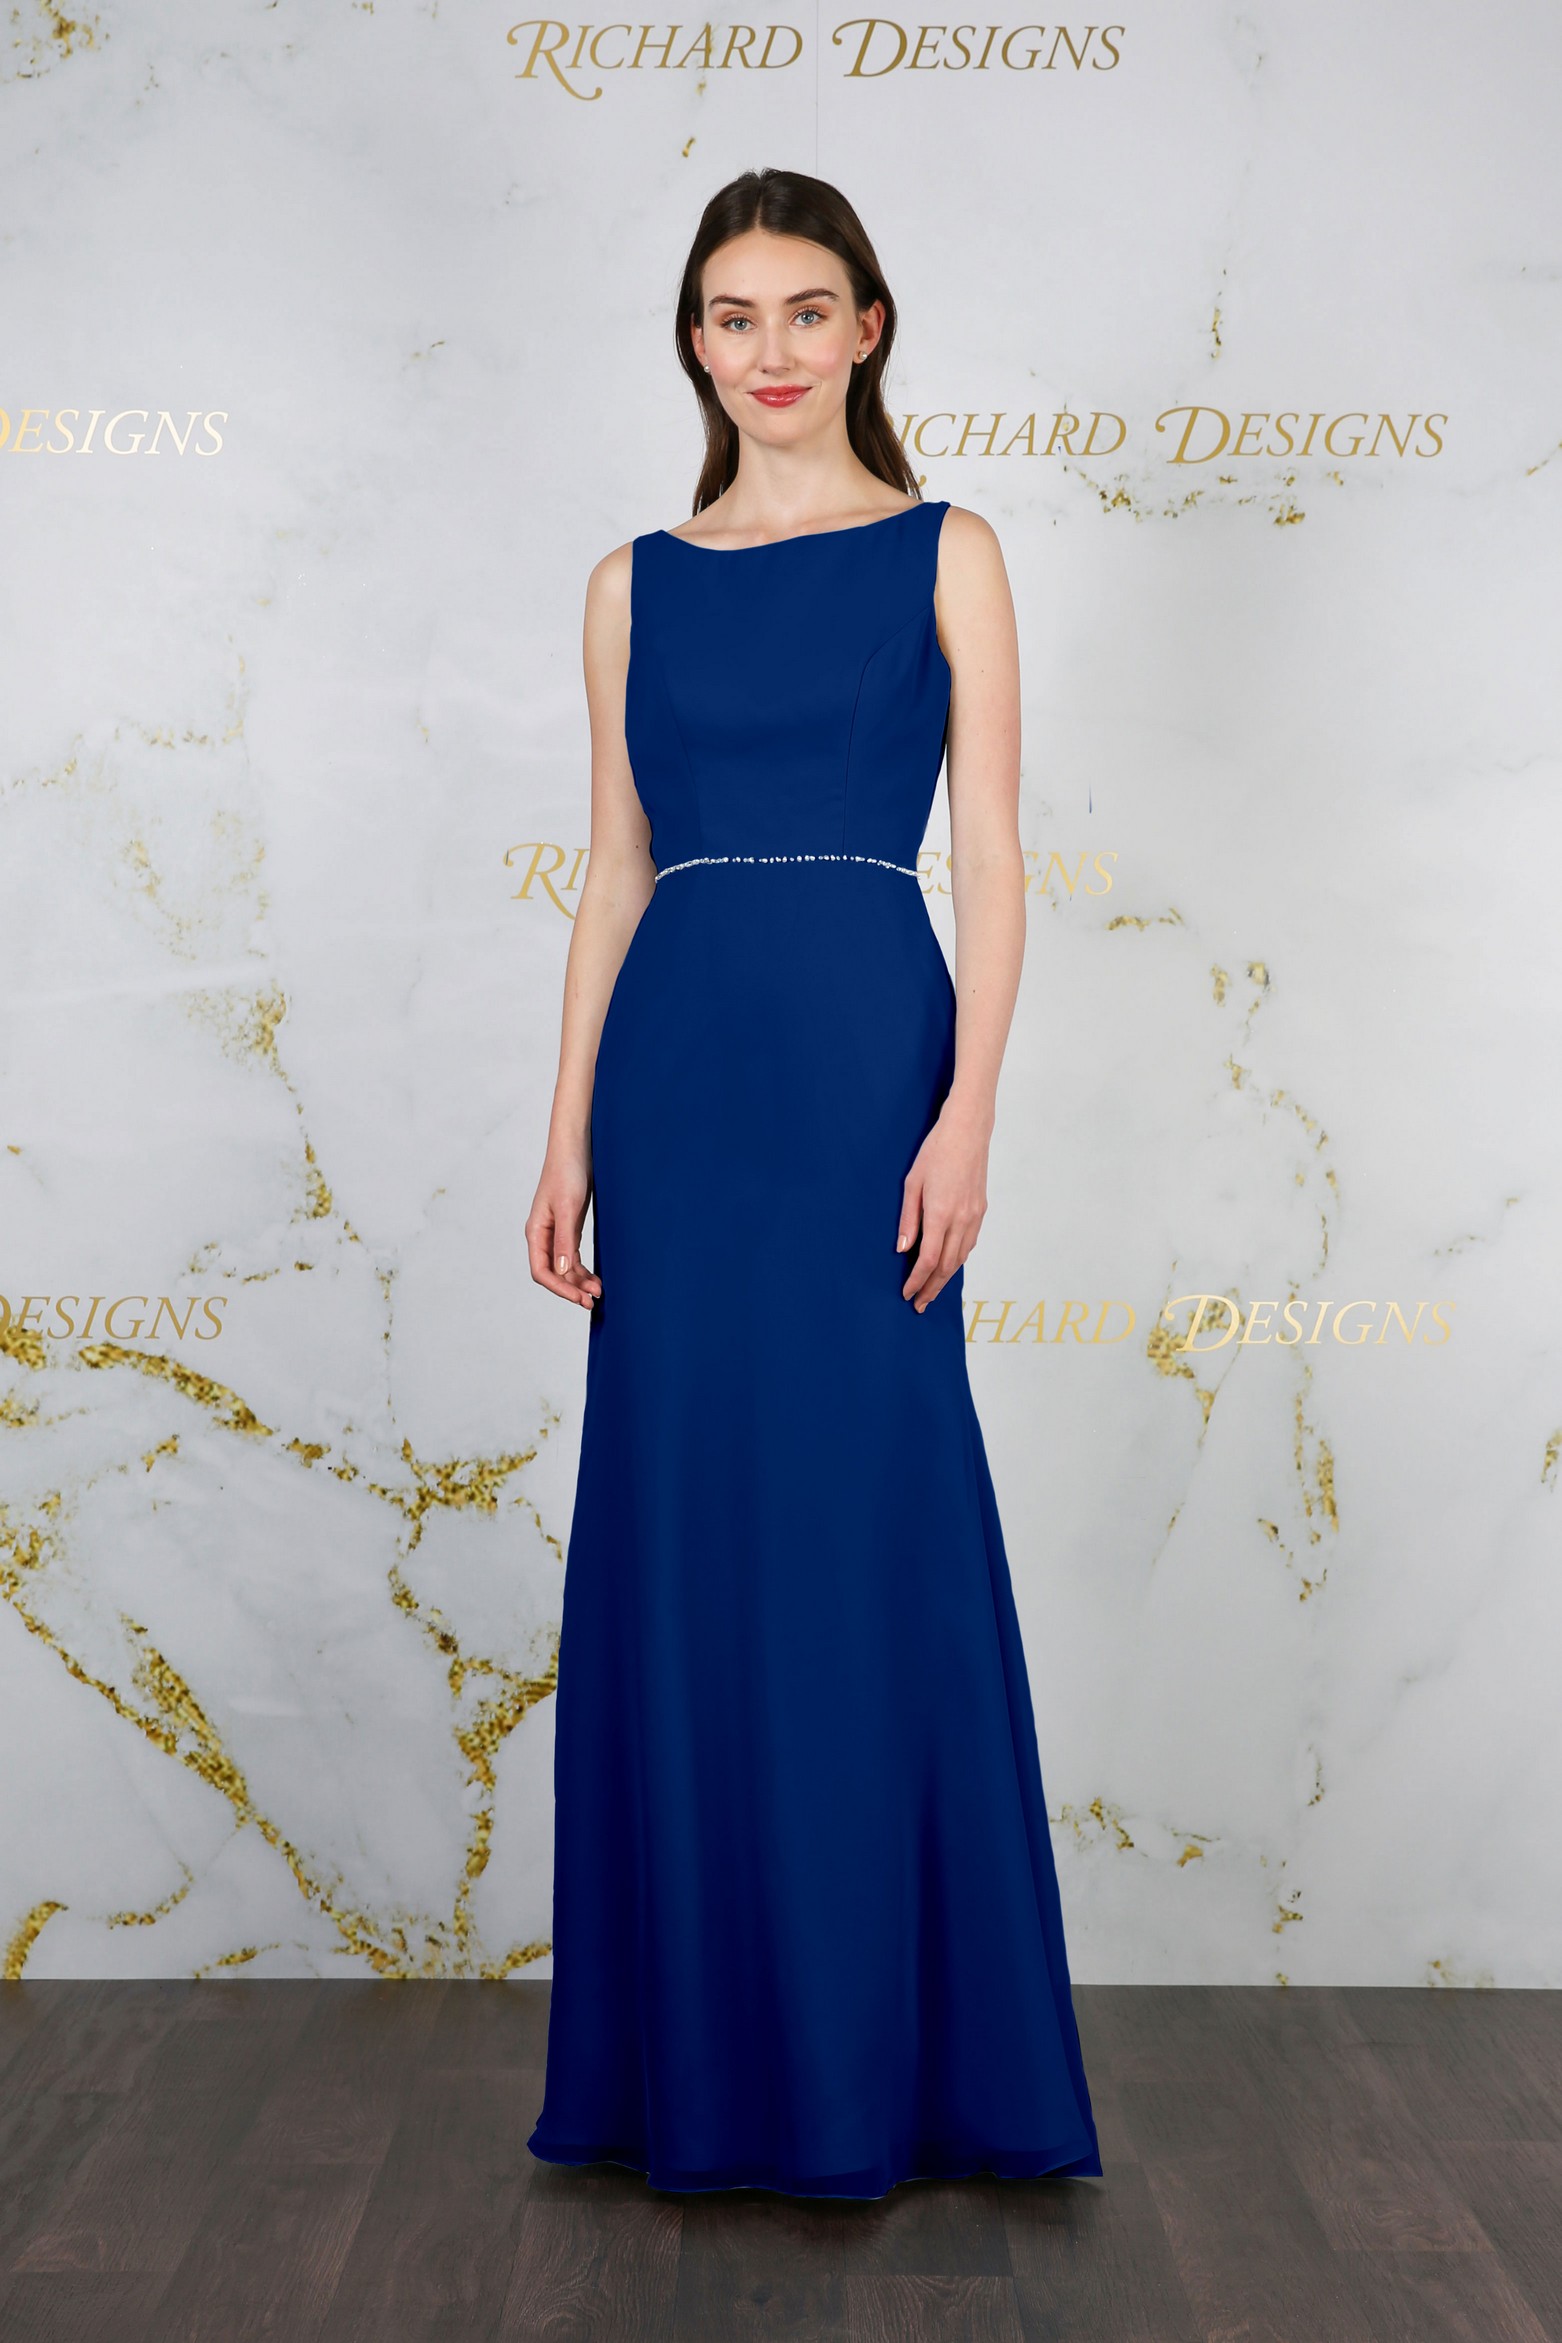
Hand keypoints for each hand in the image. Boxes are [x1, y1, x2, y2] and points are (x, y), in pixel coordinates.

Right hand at [526, 1147, 602, 1309]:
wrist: (576, 1149)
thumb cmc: (567, 1173)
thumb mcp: (568, 1208)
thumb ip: (564, 1240)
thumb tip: (560, 1272)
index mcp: (536, 1232)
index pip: (542, 1271)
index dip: (559, 1289)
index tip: (580, 1298)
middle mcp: (542, 1236)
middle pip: (553, 1273)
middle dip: (571, 1289)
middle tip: (592, 1301)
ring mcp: (555, 1233)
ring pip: (564, 1267)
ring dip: (579, 1281)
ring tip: (598, 1292)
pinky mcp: (568, 1228)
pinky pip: (571, 1256)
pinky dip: (582, 1268)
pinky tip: (595, 1277)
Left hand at [897, 1102, 990, 1311]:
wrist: (968, 1131)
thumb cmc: (936, 1151)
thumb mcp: (912, 1183)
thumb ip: (908, 1220)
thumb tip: (903, 1249)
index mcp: (941, 1212)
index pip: (929, 1259)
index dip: (917, 1280)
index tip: (907, 1293)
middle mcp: (962, 1219)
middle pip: (947, 1266)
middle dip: (932, 1288)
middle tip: (919, 1304)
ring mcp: (975, 1216)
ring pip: (961, 1258)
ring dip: (946, 1278)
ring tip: (932, 1291)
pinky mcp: (981, 1210)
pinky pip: (970, 1244)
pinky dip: (958, 1260)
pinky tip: (948, 1266)